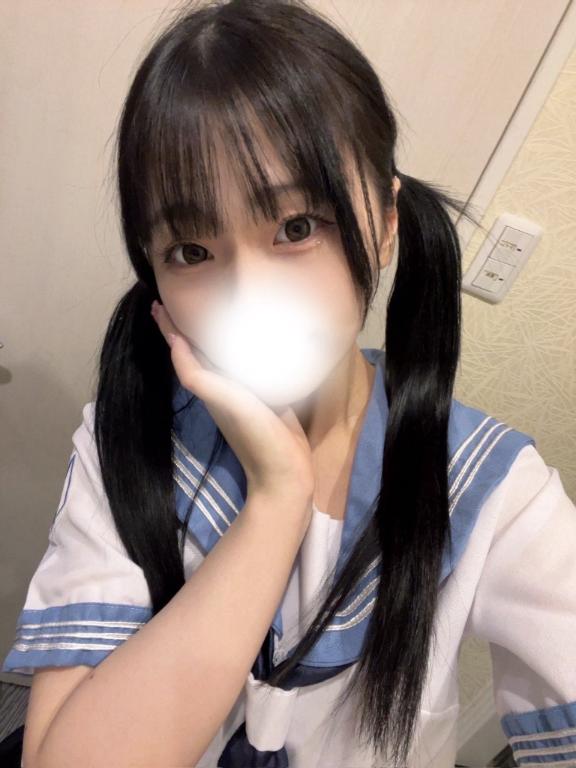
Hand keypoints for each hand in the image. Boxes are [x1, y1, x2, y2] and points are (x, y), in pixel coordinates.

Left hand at [151, 300, 314, 501]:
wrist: (285, 472)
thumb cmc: (254, 435)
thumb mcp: (223, 402)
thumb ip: (198, 375)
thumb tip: (176, 340)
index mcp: (210, 383)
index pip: (182, 349)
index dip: (168, 327)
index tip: (157, 301)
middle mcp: (223, 384)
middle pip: (201, 348)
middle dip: (190, 325)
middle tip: (187, 296)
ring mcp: (246, 390)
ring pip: (226, 354)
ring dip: (217, 334)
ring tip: (218, 309)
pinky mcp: (268, 395)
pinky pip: (253, 365)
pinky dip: (248, 348)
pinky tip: (258, 338)